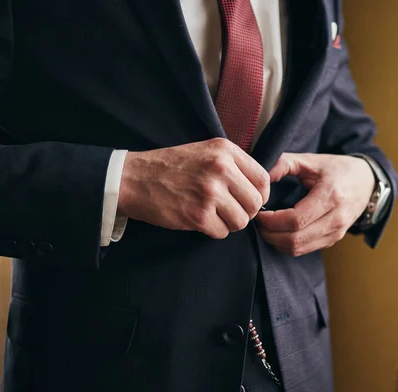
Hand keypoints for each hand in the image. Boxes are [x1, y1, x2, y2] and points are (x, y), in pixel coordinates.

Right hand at [118, 138, 269, 238]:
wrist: (134, 179)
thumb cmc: (171, 167)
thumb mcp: (206, 151)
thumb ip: (233, 164)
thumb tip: (261, 187)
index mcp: (225, 151)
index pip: (262, 179)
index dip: (260, 195)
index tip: (249, 200)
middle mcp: (220, 169)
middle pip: (255, 203)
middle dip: (245, 212)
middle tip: (230, 211)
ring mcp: (209, 193)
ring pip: (241, 221)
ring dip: (229, 223)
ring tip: (214, 215)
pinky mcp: (198, 215)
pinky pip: (222, 233)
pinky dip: (213, 231)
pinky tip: (200, 220)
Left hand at [256, 153, 374, 256]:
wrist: (368, 182)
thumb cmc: (337, 169)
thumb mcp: (311, 160)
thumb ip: (284, 164)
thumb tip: (261, 177)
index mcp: (331, 195)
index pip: (296, 220)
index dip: (272, 221)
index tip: (259, 212)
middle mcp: (336, 218)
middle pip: (295, 239)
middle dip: (270, 234)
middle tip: (258, 222)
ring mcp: (337, 232)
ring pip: (299, 249)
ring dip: (276, 242)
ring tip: (266, 227)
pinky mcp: (334, 239)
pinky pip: (305, 250)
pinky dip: (287, 245)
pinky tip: (279, 232)